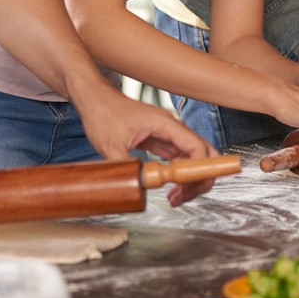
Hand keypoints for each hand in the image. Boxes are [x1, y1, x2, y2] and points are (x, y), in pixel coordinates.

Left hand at [76, 85, 218, 205]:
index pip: (197, 147)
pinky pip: (179, 158)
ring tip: (175, 197)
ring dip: (188, 178)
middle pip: (202, 153)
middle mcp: (172, 128)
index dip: (199, 170)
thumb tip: (138, 188)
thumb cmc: (104, 113)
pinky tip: (170, 187)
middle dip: (200, 177)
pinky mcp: (160, 139)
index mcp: (166, 125)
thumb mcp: (111, 146)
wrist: (95, 100)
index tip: (189, 188)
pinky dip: (178, 174)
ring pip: (192, 158)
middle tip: (184, 196)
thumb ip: (128, 169)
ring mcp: (168, 134)